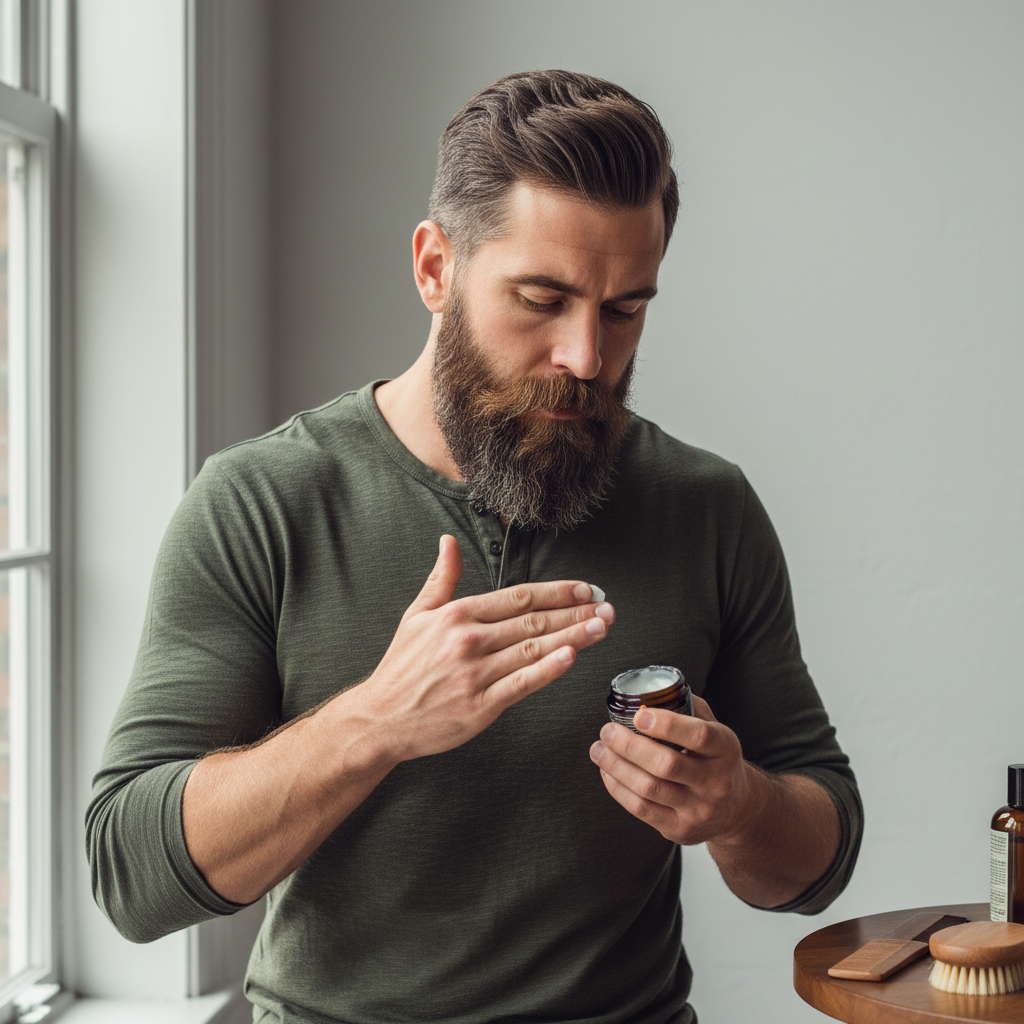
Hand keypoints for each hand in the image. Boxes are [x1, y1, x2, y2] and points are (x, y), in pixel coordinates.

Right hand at [351, 534, 614, 761]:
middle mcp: (468, 640)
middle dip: (575, 612)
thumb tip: (448, 542)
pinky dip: (548, 669)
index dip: (557, 592)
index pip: (518, 597)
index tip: (585, 589)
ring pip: (533, 649)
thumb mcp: (417, 615)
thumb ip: (441, 578)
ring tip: (601, 627)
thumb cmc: (401, 667)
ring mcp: (475, 674)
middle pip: (533, 621)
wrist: (381, 718)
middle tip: (607, 606)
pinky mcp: (480, 706)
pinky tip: (571, 657)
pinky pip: (521, 684)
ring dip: (573, 636)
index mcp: (457, 615)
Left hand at [589, 695, 756, 846]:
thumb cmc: (715, 760)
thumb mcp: (715, 731)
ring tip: (598, 750)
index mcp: (725, 749)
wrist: (738, 809)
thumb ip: (687, 708)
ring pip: (649, 788)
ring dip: (616, 766)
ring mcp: (699, 810)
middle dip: (629, 746)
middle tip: (606, 731)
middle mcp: (716, 782)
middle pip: (666, 764)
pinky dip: (618, 788)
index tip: (638, 715)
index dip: (666, 724)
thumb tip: (649, 690)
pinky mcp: (681, 829)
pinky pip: (641, 809)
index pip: (699, 735)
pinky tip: (607, 772)